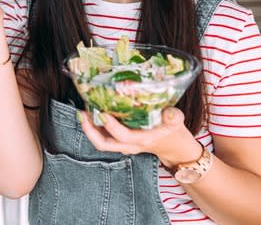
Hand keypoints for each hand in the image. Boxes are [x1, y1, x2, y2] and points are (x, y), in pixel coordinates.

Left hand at [78, 107, 202, 168]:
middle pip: (105, 144)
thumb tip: (170, 112)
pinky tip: (90, 114)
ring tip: (83, 112)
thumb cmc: (173, 132)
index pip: (124, 136)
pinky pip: (104, 138)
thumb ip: (174, 117)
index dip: (111, 126)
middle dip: (90, 131)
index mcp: (143, 139)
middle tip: (82, 113)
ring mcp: (124, 146)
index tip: (102, 113)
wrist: (173, 148)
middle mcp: (131, 145)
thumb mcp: (177, 122)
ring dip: (90, 129)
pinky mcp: (120, 142)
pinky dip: (95, 128)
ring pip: (102, 143)